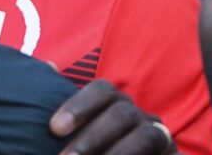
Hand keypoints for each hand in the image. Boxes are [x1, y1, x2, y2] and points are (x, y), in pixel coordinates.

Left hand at [51, 79, 176, 154]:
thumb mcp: (85, 135)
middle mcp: (142, 119)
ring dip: (116, 154)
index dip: (80, 105)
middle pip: (122, 114)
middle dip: (92, 137)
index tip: (55, 128)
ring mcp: (163, 140)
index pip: (103, 91)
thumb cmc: (101, 153)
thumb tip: (48, 65)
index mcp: (118, 108)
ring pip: (146, 137)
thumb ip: (67, 112)